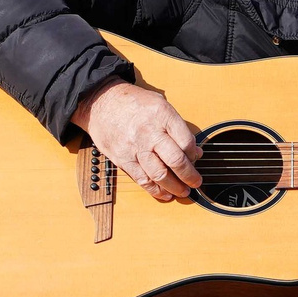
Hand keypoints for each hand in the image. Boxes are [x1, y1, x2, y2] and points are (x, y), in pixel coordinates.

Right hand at [73, 78, 200, 201]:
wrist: (101, 102)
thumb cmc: (133, 102)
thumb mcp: (161, 104)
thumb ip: (178, 127)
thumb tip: (196, 152)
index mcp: (162, 115)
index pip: (186, 141)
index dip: (194, 154)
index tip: (196, 159)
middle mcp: (149, 132)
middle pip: (175, 160)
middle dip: (190, 176)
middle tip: (196, 182)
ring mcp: (135, 147)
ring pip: (160, 174)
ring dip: (175, 187)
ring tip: (183, 191)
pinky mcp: (123, 159)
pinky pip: (142, 180)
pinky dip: (155, 190)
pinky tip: (165, 194)